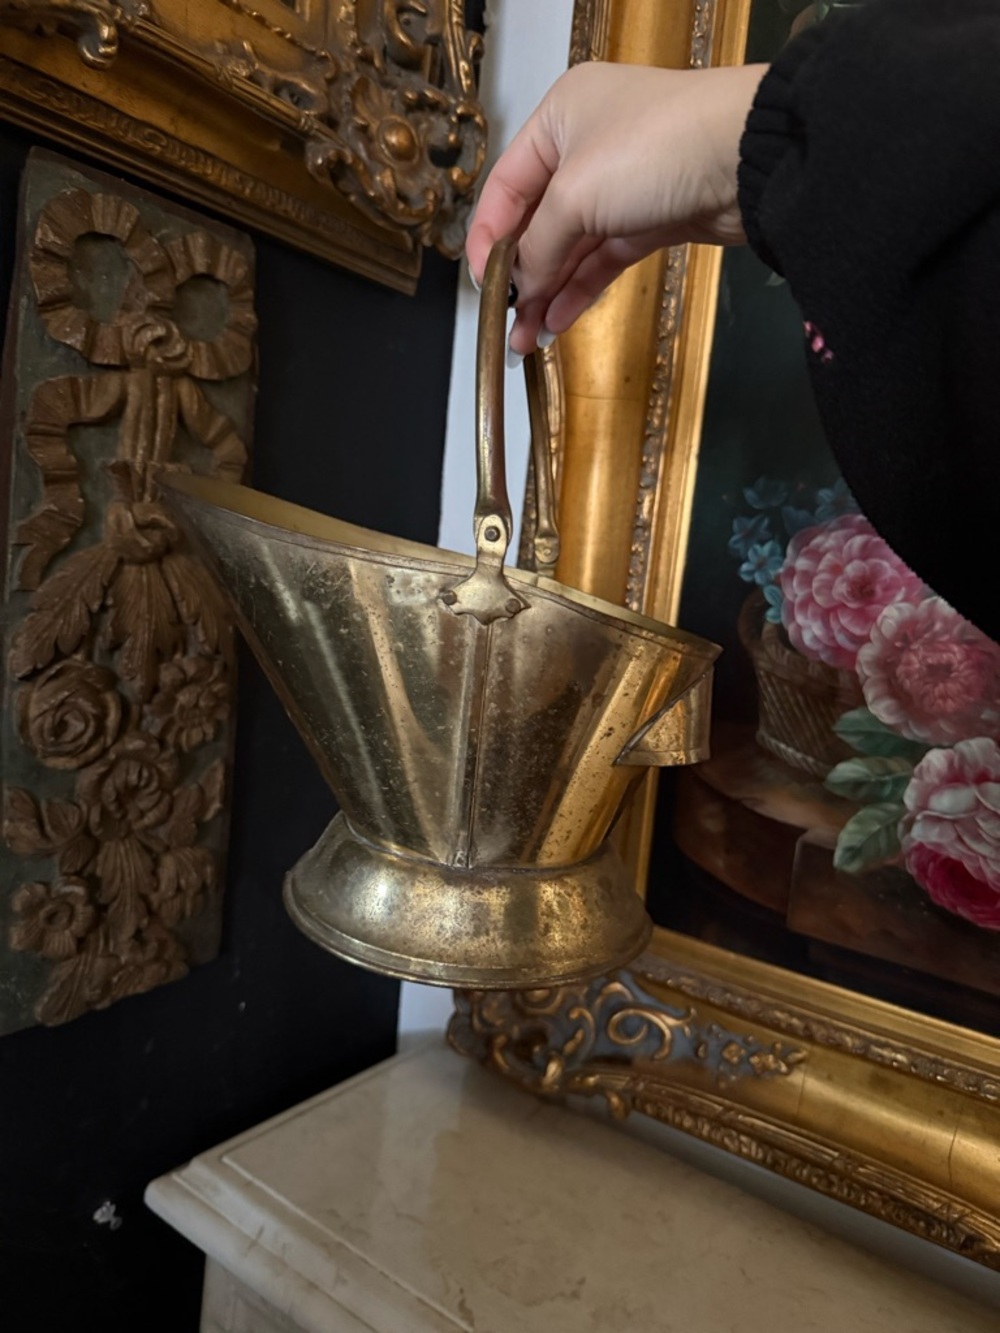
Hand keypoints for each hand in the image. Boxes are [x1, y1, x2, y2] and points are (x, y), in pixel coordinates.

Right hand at [466, 61, 766, 355]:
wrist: (746, 158)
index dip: (487, 240)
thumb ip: (538, 246)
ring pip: (571, 246)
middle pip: (538, 221)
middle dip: (521, 276)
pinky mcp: (651, 218)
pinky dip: (579, 289)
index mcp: (558, 118)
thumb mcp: (575, 196)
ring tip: (525, 338)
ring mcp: (621, 184)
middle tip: (504, 324)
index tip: (481, 288)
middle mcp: (585, 146)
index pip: (505, 186)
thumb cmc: (652, 150)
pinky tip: (557, 322)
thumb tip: (518, 286)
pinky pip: (602, 258)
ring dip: (547, 292)